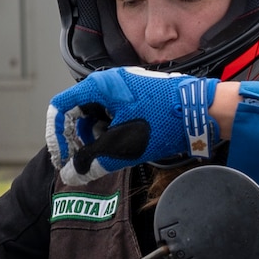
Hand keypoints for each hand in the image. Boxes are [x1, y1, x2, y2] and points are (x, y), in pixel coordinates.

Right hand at [46, 68, 219, 184]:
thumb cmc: (163, 121)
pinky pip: (113, 114)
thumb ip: (92, 161)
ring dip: (95, 138)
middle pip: (77, 112)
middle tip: (83, 161)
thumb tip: (72, 175)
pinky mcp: (137, 98)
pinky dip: (111, 132)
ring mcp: (125, 88)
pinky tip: (122, 147)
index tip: (61, 158)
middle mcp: (110, 83)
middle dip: (77, 140)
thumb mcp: (123, 145)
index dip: (56, 135)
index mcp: (100, 86)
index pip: (61, 107)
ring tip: (106, 156)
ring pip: (96, 115)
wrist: (202, 111)